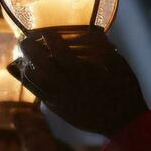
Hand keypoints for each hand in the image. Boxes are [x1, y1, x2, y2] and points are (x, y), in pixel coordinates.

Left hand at [11, 32, 147, 137]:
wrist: (123, 122)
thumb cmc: (124, 89)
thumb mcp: (118, 63)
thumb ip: (101, 45)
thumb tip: (89, 29)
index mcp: (83, 72)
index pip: (58, 51)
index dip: (49, 38)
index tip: (47, 31)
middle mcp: (67, 85)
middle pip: (37, 63)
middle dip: (29, 48)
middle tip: (27, 39)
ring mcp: (59, 98)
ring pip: (32, 79)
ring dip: (26, 64)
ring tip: (26, 55)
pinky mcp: (56, 107)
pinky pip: (36, 91)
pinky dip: (30, 79)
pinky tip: (30, 70)